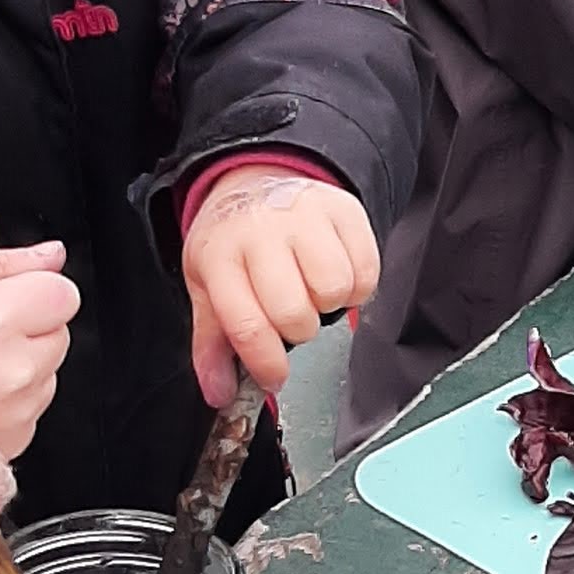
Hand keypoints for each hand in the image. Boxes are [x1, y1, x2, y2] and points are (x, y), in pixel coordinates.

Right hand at [0, 242, 78, 460]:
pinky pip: (32, 406)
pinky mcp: (15, 438)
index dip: (32, 290)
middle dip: (26, 326)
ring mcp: (16, 409)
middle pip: (57, 331)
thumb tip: (50, 253)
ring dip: (19, 364)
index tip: (3, 297)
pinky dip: (9, 399)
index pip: (62, 292)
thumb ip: (0, 263)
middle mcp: (13, 368)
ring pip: (47, 370)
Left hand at [183, 167, 378, 401]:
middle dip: (297, 330)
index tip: (274, 377)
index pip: (246, 325)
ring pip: (335, 289)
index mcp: (222, 256)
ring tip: (314, 294)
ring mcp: (306, 217)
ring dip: (329, 306)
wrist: (256, 179)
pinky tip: (337, 278)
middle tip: (291, 320)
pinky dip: (357, 287)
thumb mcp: (207, 287)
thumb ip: (212, 345)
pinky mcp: (344, 210)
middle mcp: (263, 232)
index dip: (265, 364)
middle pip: (295, 312)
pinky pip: (367, 269)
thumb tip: (222, 394)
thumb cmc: (232, 241)